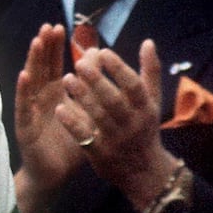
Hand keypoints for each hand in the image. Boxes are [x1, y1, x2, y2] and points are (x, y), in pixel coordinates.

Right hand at [13, 24, 83, 212]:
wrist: (56, 174)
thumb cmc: (70, 143)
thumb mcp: (85, 112)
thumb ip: (90, 86)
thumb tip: (98, 56)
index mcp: (55, 93)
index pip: (53, 64)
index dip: (54, 47)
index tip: (59, 27)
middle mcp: (40, 98)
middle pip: (41, 67)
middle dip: (43, 47)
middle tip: (48, 26)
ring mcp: (30, 111)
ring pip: (31, 81)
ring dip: (32, 61)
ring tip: (36, 42)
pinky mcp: (25, 126)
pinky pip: (23, 106)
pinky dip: (23, 90)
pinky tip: (24, 76)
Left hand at [57, 40, 178, 210]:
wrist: (144, 171)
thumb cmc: (144, 127)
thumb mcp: (152, 101)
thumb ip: (150, 71)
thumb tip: (148, 41)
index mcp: (145, 108)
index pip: (134, 86)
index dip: (119, 69)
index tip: (102, 52)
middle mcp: (132, 124)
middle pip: (114, 101)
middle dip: (97, 81)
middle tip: (78, 63)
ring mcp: (116, 140)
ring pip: (98, 117)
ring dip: (82, 97)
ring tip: (66, 78)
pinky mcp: (100, 154)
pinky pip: (85, 138)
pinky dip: (73, 123)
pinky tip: (60, 108)